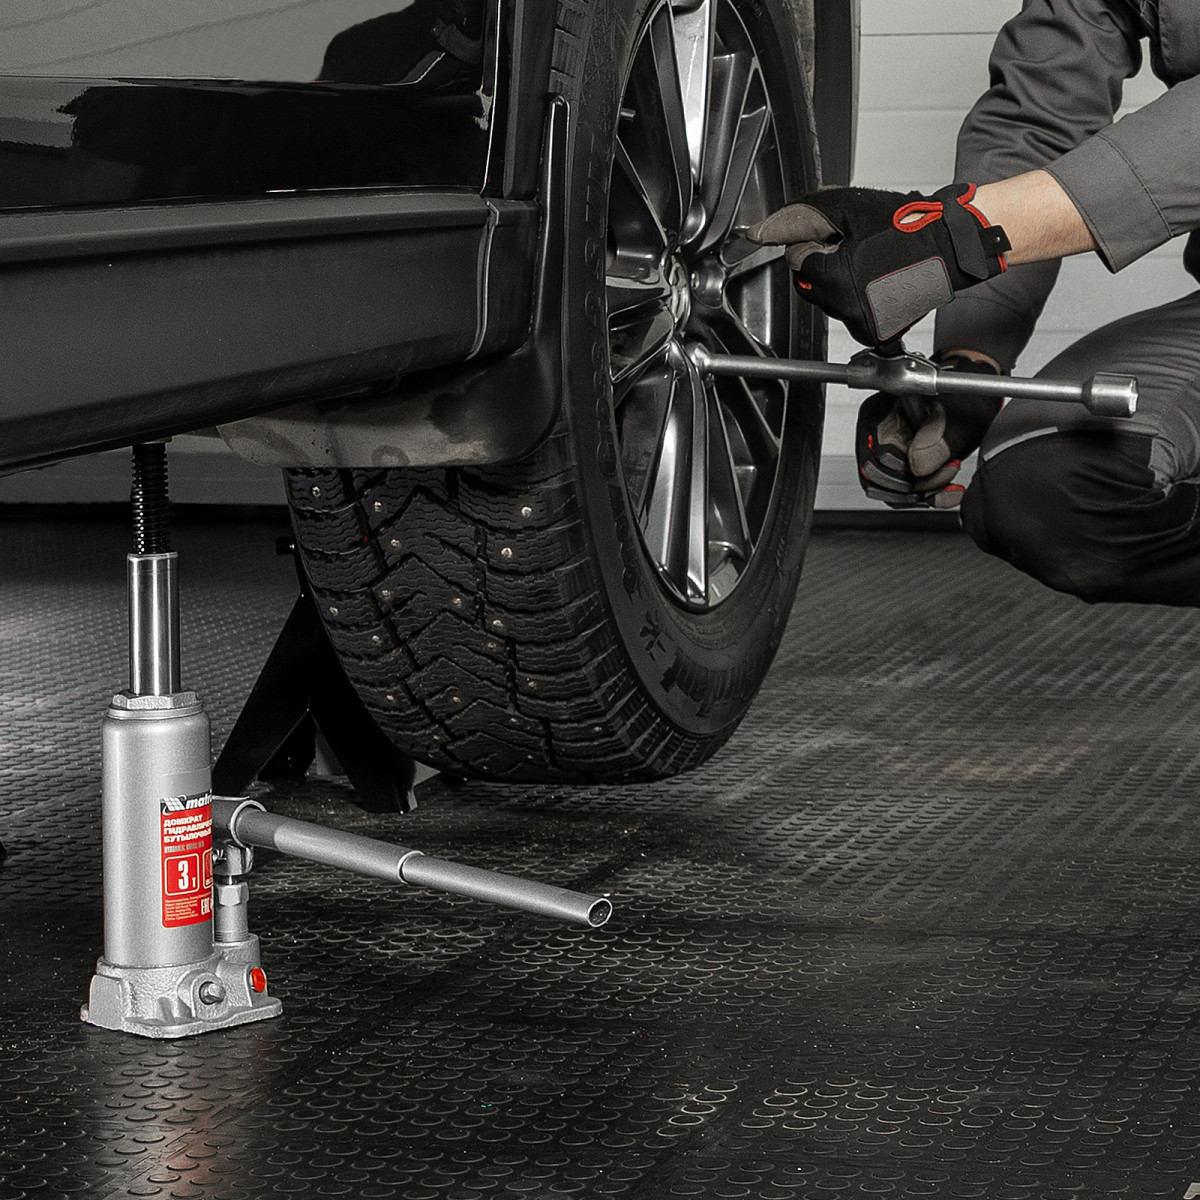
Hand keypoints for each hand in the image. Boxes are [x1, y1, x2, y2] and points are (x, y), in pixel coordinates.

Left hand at [747, 185, 1009, 347]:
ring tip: (875, 261)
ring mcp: (866, 325)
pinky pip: (857, 319)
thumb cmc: (907, 225)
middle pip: (813, 285)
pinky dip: (863, 302)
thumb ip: (800, 218)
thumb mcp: (846, 207)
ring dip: (845, 281)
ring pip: (834, 302)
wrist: (952, 244)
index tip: (840, 234)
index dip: (816, 242)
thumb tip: (762, 232)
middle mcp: (848, 310)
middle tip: (859, 246)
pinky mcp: (882, 333)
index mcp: (834, 279)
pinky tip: (882, 282)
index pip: (798, 261)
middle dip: (827, 263)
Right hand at [856, 352, 1002, 508]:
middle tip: (949, 468)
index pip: (880, 457)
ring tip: (950, 474)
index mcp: (881, 414)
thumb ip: (939, 438)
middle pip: (878, 479)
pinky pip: (898, 492)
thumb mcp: (960, 416)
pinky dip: (925, 495)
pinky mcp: (895, 463)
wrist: (974, 399)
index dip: (908, 470)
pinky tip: (946, 489)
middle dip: (917, 483)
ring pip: (887, 490)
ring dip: (923, 491)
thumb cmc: (966, 398)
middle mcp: (876, 432)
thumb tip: (917, 464)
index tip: (937, 465)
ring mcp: (883, 449)